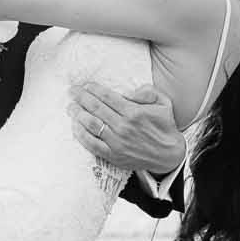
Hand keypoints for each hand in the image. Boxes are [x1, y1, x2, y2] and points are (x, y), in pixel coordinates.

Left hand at [70, 81, 185, 179]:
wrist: (168, 155)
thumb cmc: (164, 126)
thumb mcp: (163, 102)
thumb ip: (147, 92)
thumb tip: (128, 92)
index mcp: (134, 112)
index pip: (107, 97)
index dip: (93, 89)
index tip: (85, 85)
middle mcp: (123, 126)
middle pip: (96, 108)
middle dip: (81, 98)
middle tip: (72, 91)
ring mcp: (117, 142)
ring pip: (91, 125)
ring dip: (78, 114)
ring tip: (71, 107)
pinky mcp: (113, 155)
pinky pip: (92, 144)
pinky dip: (81, 135)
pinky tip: (75, 126)